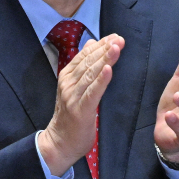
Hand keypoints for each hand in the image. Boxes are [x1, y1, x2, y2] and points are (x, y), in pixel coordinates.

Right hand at [37, 34, 123, 176]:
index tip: (114, 36)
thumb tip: (91, 44)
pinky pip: (92, 92)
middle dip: (104, 49)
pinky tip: (108, 70)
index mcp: (67, 77)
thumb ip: (82, 66)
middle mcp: (68, 84)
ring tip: (116, 48)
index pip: (83, 56)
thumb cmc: (70, 115)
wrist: (59, 141)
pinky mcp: (80, 110)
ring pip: (90, 74)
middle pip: (88, 63)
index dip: (99, 45)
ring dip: (104, 60)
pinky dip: (101, 80)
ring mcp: (72, 96)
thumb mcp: (75, 87)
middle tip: (119, 39)